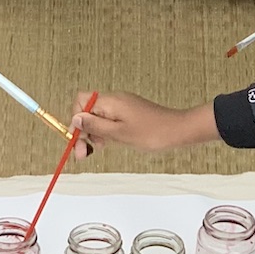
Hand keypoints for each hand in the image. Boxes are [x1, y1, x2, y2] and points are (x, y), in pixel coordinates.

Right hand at [71, 91, 212, 153]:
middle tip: (83, 154)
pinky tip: (110, 143)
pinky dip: (106, 131)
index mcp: (111, 101)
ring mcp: (123, 105)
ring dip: (94, 133)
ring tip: (100, 149)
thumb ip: (95, 126)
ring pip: (98, 116)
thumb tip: (75, 119)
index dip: (75, 120)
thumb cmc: (153, 133)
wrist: (179, 131)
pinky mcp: (130, 112)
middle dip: (83, 131)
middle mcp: (115, 99)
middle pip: (88, 110)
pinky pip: (110, 119)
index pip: (80, 102)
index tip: (79, 140)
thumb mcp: (119, 134)